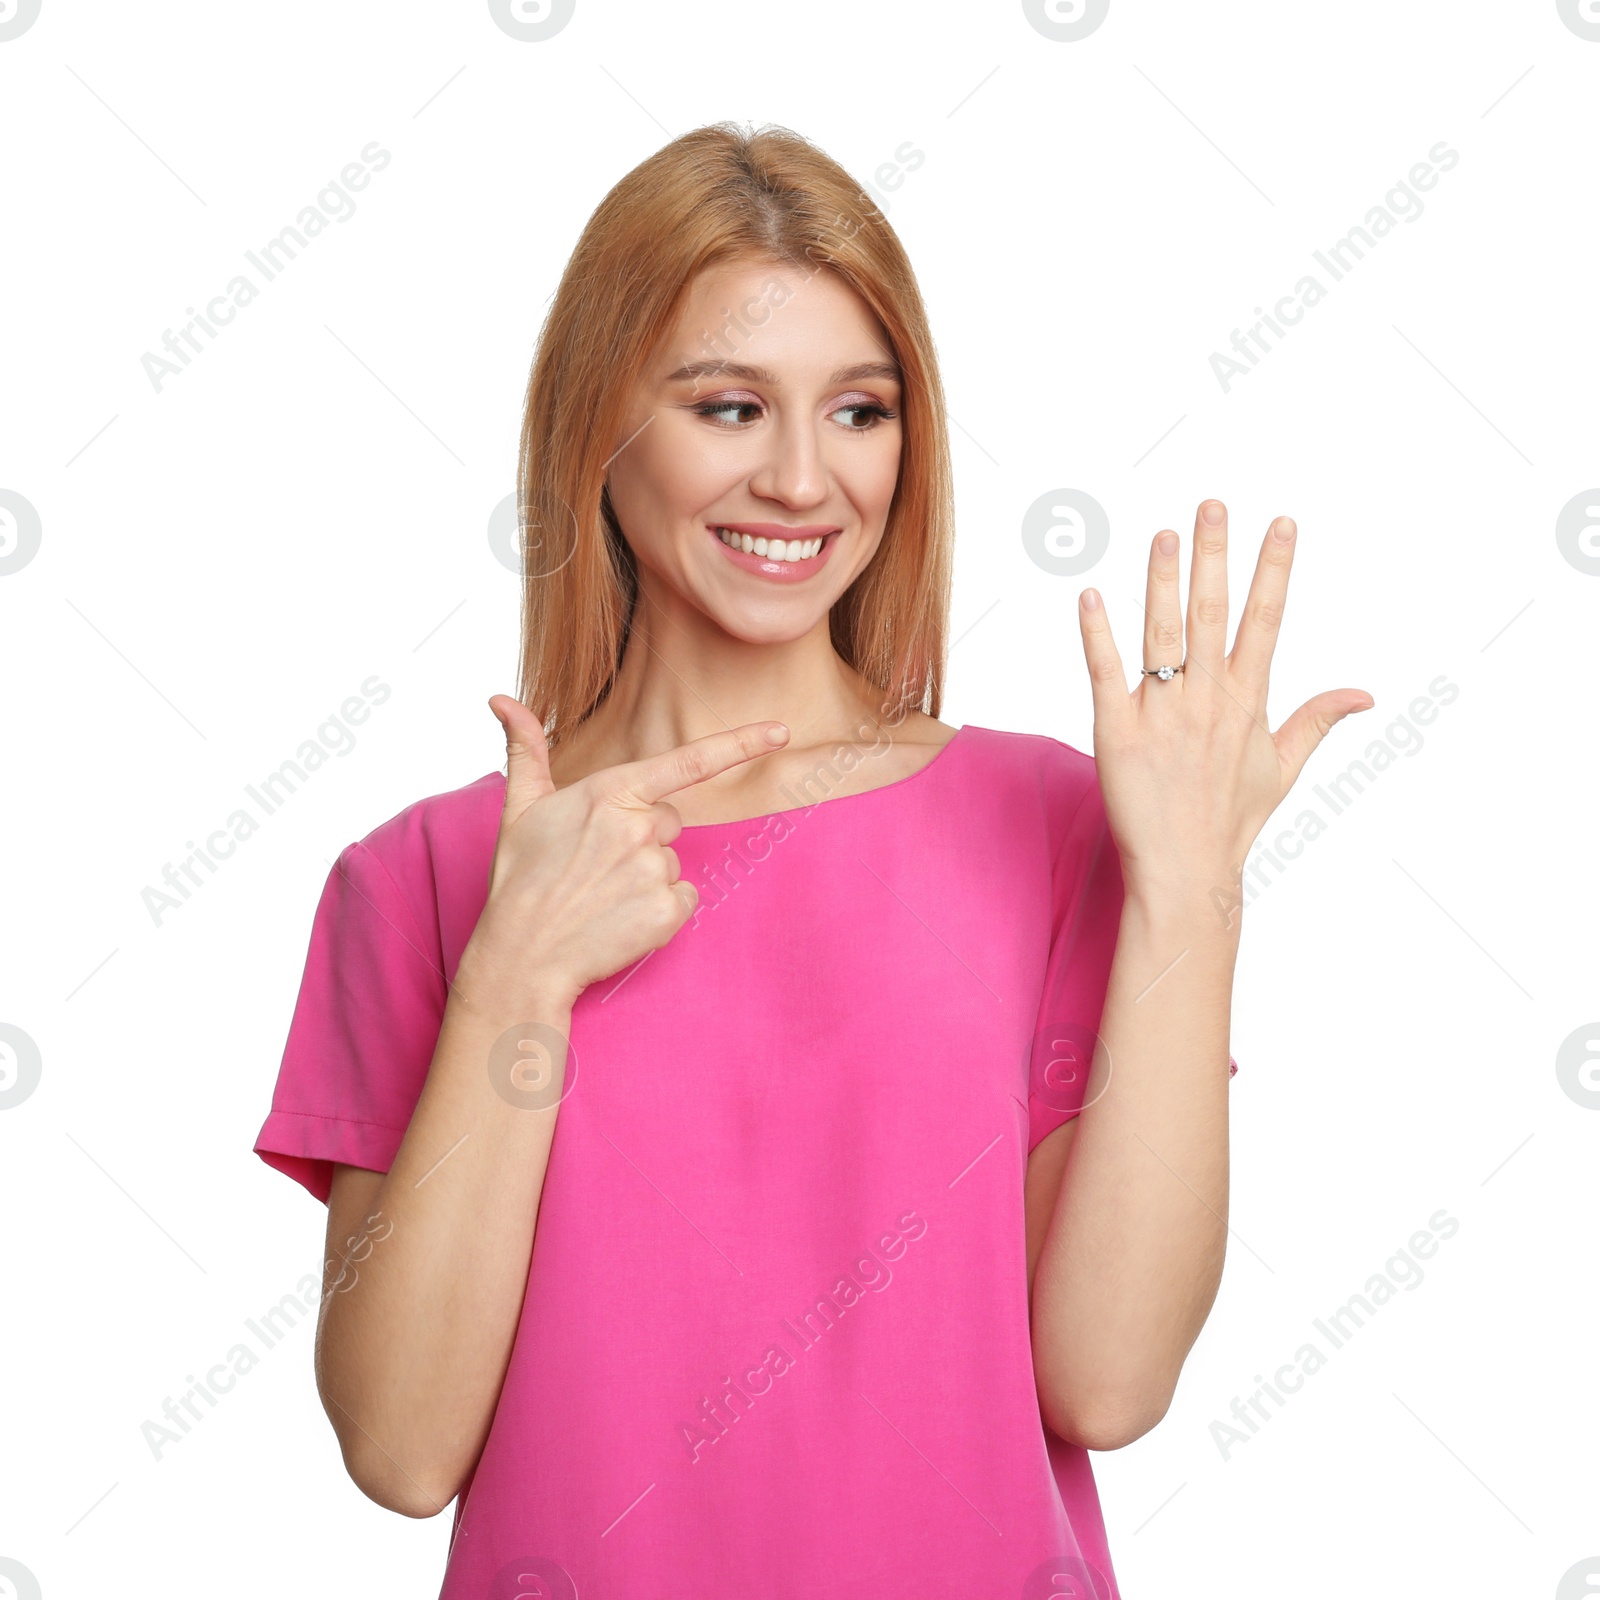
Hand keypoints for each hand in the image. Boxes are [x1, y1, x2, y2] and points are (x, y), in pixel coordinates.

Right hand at [459, 697, 789, 1011]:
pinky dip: (660, 912)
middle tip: (596, 866)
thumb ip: (525, 750)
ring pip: (673, 863)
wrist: (522, 956)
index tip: (781, 731)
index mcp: (609, 792)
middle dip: (643, 839)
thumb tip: (500, 699)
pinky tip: (621, 919)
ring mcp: (655, 870)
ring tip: (602, 897)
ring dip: (647, 879)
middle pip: (670, 822)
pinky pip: (683, 900)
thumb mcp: (519, 809)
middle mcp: (638, 826)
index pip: (688, 761)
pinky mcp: (667, 912)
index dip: (741, 744)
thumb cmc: (520, 880)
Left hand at [1076, 500, 1372, 913]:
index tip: (1282, 523)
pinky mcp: (1117, 732)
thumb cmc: (1231, 820)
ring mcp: (1162, 714)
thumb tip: (1365, 693)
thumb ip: (1317, 720)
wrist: (1185, 870)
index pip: (1266, 620)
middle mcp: (1207, 700)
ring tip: (1163, 533)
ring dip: (1161, 581)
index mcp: (1247, 701)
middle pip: (1212, 613)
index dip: (1274, 570)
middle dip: (1215, 556)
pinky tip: (1090, 595)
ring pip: (1162, 634)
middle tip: (1213, 504)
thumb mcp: (1282, 767)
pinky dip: (1097, 634)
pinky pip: (1105, 673)